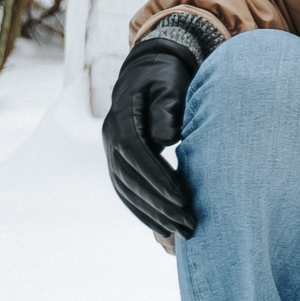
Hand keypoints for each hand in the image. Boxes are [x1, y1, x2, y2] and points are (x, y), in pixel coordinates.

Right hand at [103, 41, 199, 238]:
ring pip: (127, 190)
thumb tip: (163, 139)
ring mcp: (112, 151)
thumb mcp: (169, 83)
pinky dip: (142, 210)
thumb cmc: (166, 76)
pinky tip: (161, 227)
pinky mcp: (119, 161)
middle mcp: (111, 138)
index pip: (136, 154)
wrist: (149, 68)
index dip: (157, 179)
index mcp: (122, 119)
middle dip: (159, 204)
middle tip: (189, 224)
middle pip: (131, 179)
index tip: (181, 199)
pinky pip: (127, 191)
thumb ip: (167, 108)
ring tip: (180, 232)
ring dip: (152, 214)